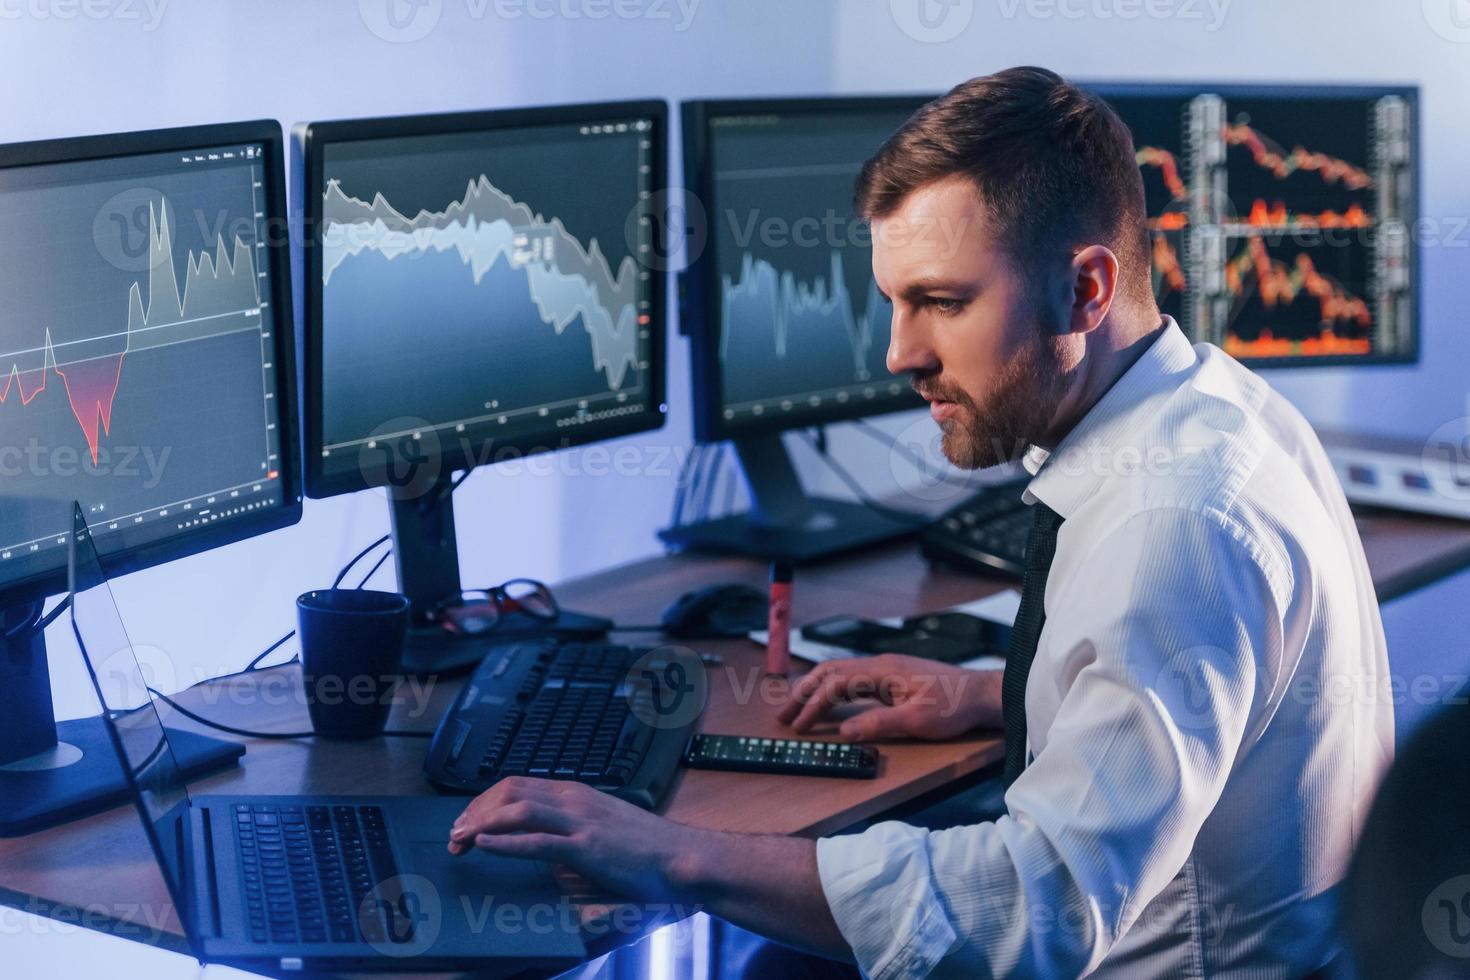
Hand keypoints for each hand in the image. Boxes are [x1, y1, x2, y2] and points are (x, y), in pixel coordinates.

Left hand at [448, 777, 700, 902]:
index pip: (518, 785)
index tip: (467, 820)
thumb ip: (572, 828)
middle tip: (454, 834)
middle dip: (474, 811)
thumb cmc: (646, 848)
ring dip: (482, 824)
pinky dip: (505, 841)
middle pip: (509, 791)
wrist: (681, 856)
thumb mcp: (603, 826)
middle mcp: (574, 799)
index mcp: (577, 793)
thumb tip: (544, 841)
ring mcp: (580, 821)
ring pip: (518, 810)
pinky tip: (485, 846)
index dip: (485, 801)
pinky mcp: (587, 847)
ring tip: (460, 840)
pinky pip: (537, 840)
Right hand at [777, 654, 1002, 741]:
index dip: (813, 704)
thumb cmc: (955, 705)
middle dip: (803, 692)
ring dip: (816, 691)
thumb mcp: (917, 719)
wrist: (982, 694)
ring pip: (839, 675)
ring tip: (798, 710)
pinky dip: (833, 692)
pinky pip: (853, 681)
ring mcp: (886, 671)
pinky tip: (829, 706)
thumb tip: (844, 732)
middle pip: (830, 672)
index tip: (799, 725)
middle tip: (784, 715)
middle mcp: (880, 666)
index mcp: (882, 670)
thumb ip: (879, 723)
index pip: (835, 682)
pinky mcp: (892, 679)